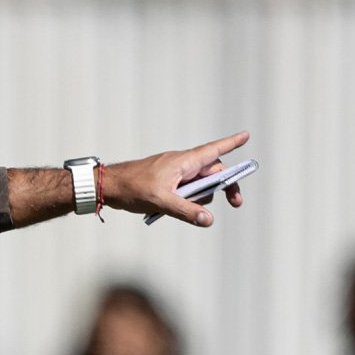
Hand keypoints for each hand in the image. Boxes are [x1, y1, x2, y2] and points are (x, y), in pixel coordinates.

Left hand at [103, 131, 249, 226]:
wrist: (107, 186)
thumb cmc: (132, 188)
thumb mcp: (161, 201)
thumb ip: (186, 211)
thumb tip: (208, 219)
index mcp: (183, 161)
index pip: (213, 150)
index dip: (231, 142)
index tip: (246, 135)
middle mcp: (181, 164)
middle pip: (213, 172)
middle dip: (224, 187)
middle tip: (236, 203)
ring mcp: (174, 172)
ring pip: (199, 184)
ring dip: (198, 197)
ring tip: (177, 206)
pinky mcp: (166, 181)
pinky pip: (185, 190)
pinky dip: (185, 200)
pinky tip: (169, 208)